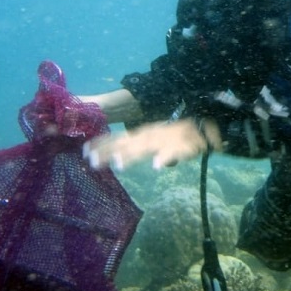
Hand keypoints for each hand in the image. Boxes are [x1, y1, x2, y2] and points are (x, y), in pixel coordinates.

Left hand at [83, 118, 221, 170]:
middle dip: (109, 152)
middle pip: (126, 144)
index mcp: (144, 134)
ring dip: (132, 155)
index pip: (119, 138)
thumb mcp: (157, 139)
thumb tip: (123, 158)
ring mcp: (165, 140)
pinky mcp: (181, 146)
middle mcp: (150, 136)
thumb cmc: (180, 134)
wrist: (207, 124)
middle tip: (91, 161)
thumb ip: (140, 148)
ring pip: (145, 148)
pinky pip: (173, 153)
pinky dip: (165, 158)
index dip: (102, 144)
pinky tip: (157, 167)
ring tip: (118, 164)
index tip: (84, 151)